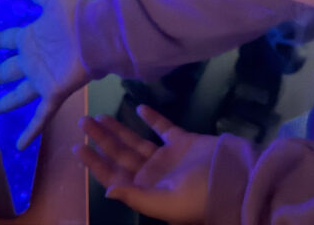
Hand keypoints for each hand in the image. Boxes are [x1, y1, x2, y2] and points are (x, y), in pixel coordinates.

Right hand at [0, 0, 89, 149]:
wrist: (99, 33)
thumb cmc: (76, 16)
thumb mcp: (53, 0)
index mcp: (29, 38)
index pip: (2, 40)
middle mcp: (32, 60)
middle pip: (4, 71)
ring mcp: (41, 78)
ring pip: (17, 96)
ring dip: (1, 105)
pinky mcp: (53, 92)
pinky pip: (41, 116)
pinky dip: (31, 130)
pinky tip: (18, 145)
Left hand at [75, 105, 216, 224]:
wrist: (235, 181)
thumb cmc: (198, 197)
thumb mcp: (164, 204)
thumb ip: (135, 196)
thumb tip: (107, 191)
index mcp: (145, 190)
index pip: (113, 175)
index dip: (94, 163)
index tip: (77, 147)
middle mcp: (152, 174)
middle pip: (120, 154)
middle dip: (101, 139)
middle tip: (84, 121)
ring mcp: (167, 157)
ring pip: (136, 140)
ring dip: (119, 129)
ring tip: (101, 115)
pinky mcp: (183, 142)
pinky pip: (163, 128)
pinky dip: (152, 118)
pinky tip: (139, 108)